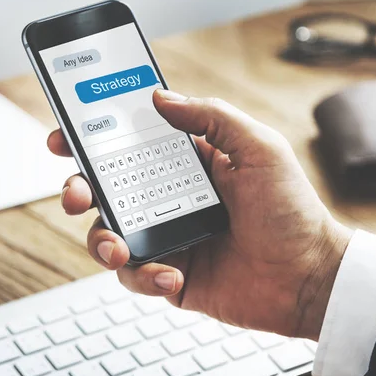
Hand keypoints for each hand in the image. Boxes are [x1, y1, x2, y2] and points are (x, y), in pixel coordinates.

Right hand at [48, 89, 351, 339]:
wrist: (309, 277)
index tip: (65, 137)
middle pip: (107, 190)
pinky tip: (172, 275)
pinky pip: (137, 276)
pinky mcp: (171, 275)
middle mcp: (171, 199)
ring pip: (110, 234)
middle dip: (80, 189)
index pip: (130, 146)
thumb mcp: (259, 148)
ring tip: (118, 247)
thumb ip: (211, 117)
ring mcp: (169, 237)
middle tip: (78, 193)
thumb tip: (159, 98)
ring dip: (102, 240)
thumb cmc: (292, 210)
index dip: (93, 140)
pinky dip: (145, 277)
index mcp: (188, 164)